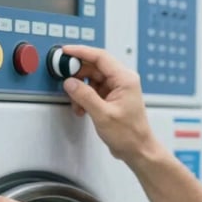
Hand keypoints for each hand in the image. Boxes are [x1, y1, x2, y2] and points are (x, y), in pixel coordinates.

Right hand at [59, 45, 158, 164]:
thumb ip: (85, 96)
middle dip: (77, 74)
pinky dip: (84, 97)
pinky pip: (93, 90)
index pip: (100, 57)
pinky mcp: (111, 97)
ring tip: (77, 103)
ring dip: (80, 89)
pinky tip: (82, 108)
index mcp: (125, 79)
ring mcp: (116, 88)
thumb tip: (70, 82)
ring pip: (91, 79)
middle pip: (94, 67)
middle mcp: (122, 80)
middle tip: (64, 79)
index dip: (81, 52)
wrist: (137, 149)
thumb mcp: (103, 115)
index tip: (65, 51)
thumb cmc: (129, 134)